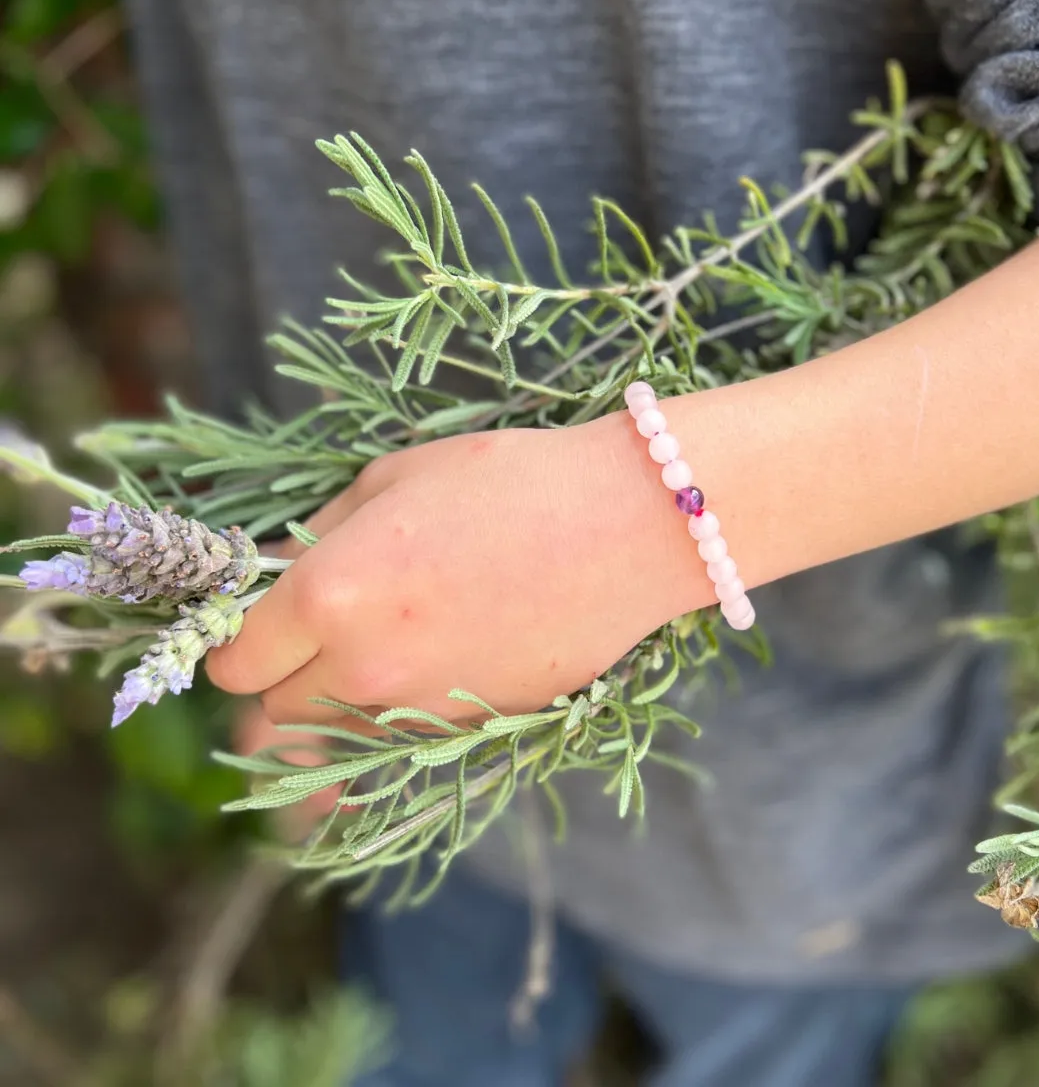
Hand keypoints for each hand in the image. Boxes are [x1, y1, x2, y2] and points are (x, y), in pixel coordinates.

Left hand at [206, 420, 701, 726]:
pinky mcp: (472, 726)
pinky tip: (438, 658)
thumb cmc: (510, 482)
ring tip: (382, 645)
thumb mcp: (396, 477)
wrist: (626, 526)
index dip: (238, 642)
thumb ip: (321, 532)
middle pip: (275, 712)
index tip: (260, 624)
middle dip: (282, 676)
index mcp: (328, 594)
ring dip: (337, 701)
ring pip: (336, 735)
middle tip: (317, 633)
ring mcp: (420, 708)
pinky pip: (401, 737)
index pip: (235, 661)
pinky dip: (398, 712)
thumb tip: (280, 570)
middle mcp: (362, 667)